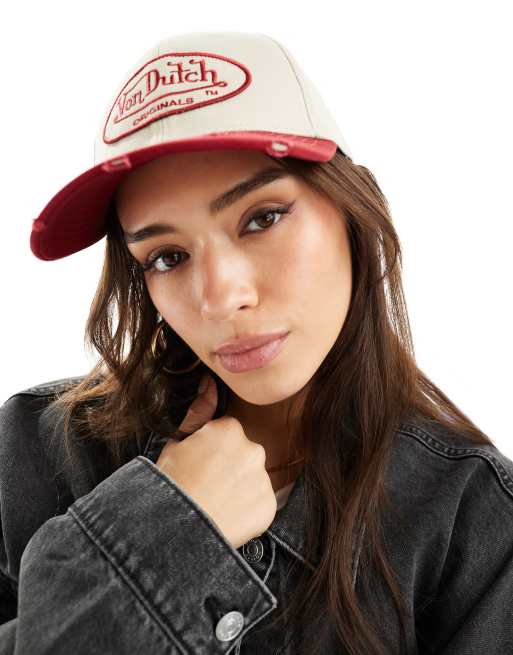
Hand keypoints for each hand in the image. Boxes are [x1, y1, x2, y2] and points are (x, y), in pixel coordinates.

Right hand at [156, 375, 276, 548]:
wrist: (176, 527)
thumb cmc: (172, 482)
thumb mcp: (177, 442)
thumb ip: (198, 411)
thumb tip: (210, 382)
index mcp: (230, 430)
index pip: (228, 435)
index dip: (212, 452)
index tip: (200, 467)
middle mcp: (253, 450)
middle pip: (244, 455)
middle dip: (231, 468)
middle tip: (208, 487)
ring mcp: (263, 478)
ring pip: (253, 480)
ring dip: (240, 489)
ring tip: (217, 504)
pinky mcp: (269, 506)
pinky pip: (261, 504)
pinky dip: (248, 511)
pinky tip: (228, 516)